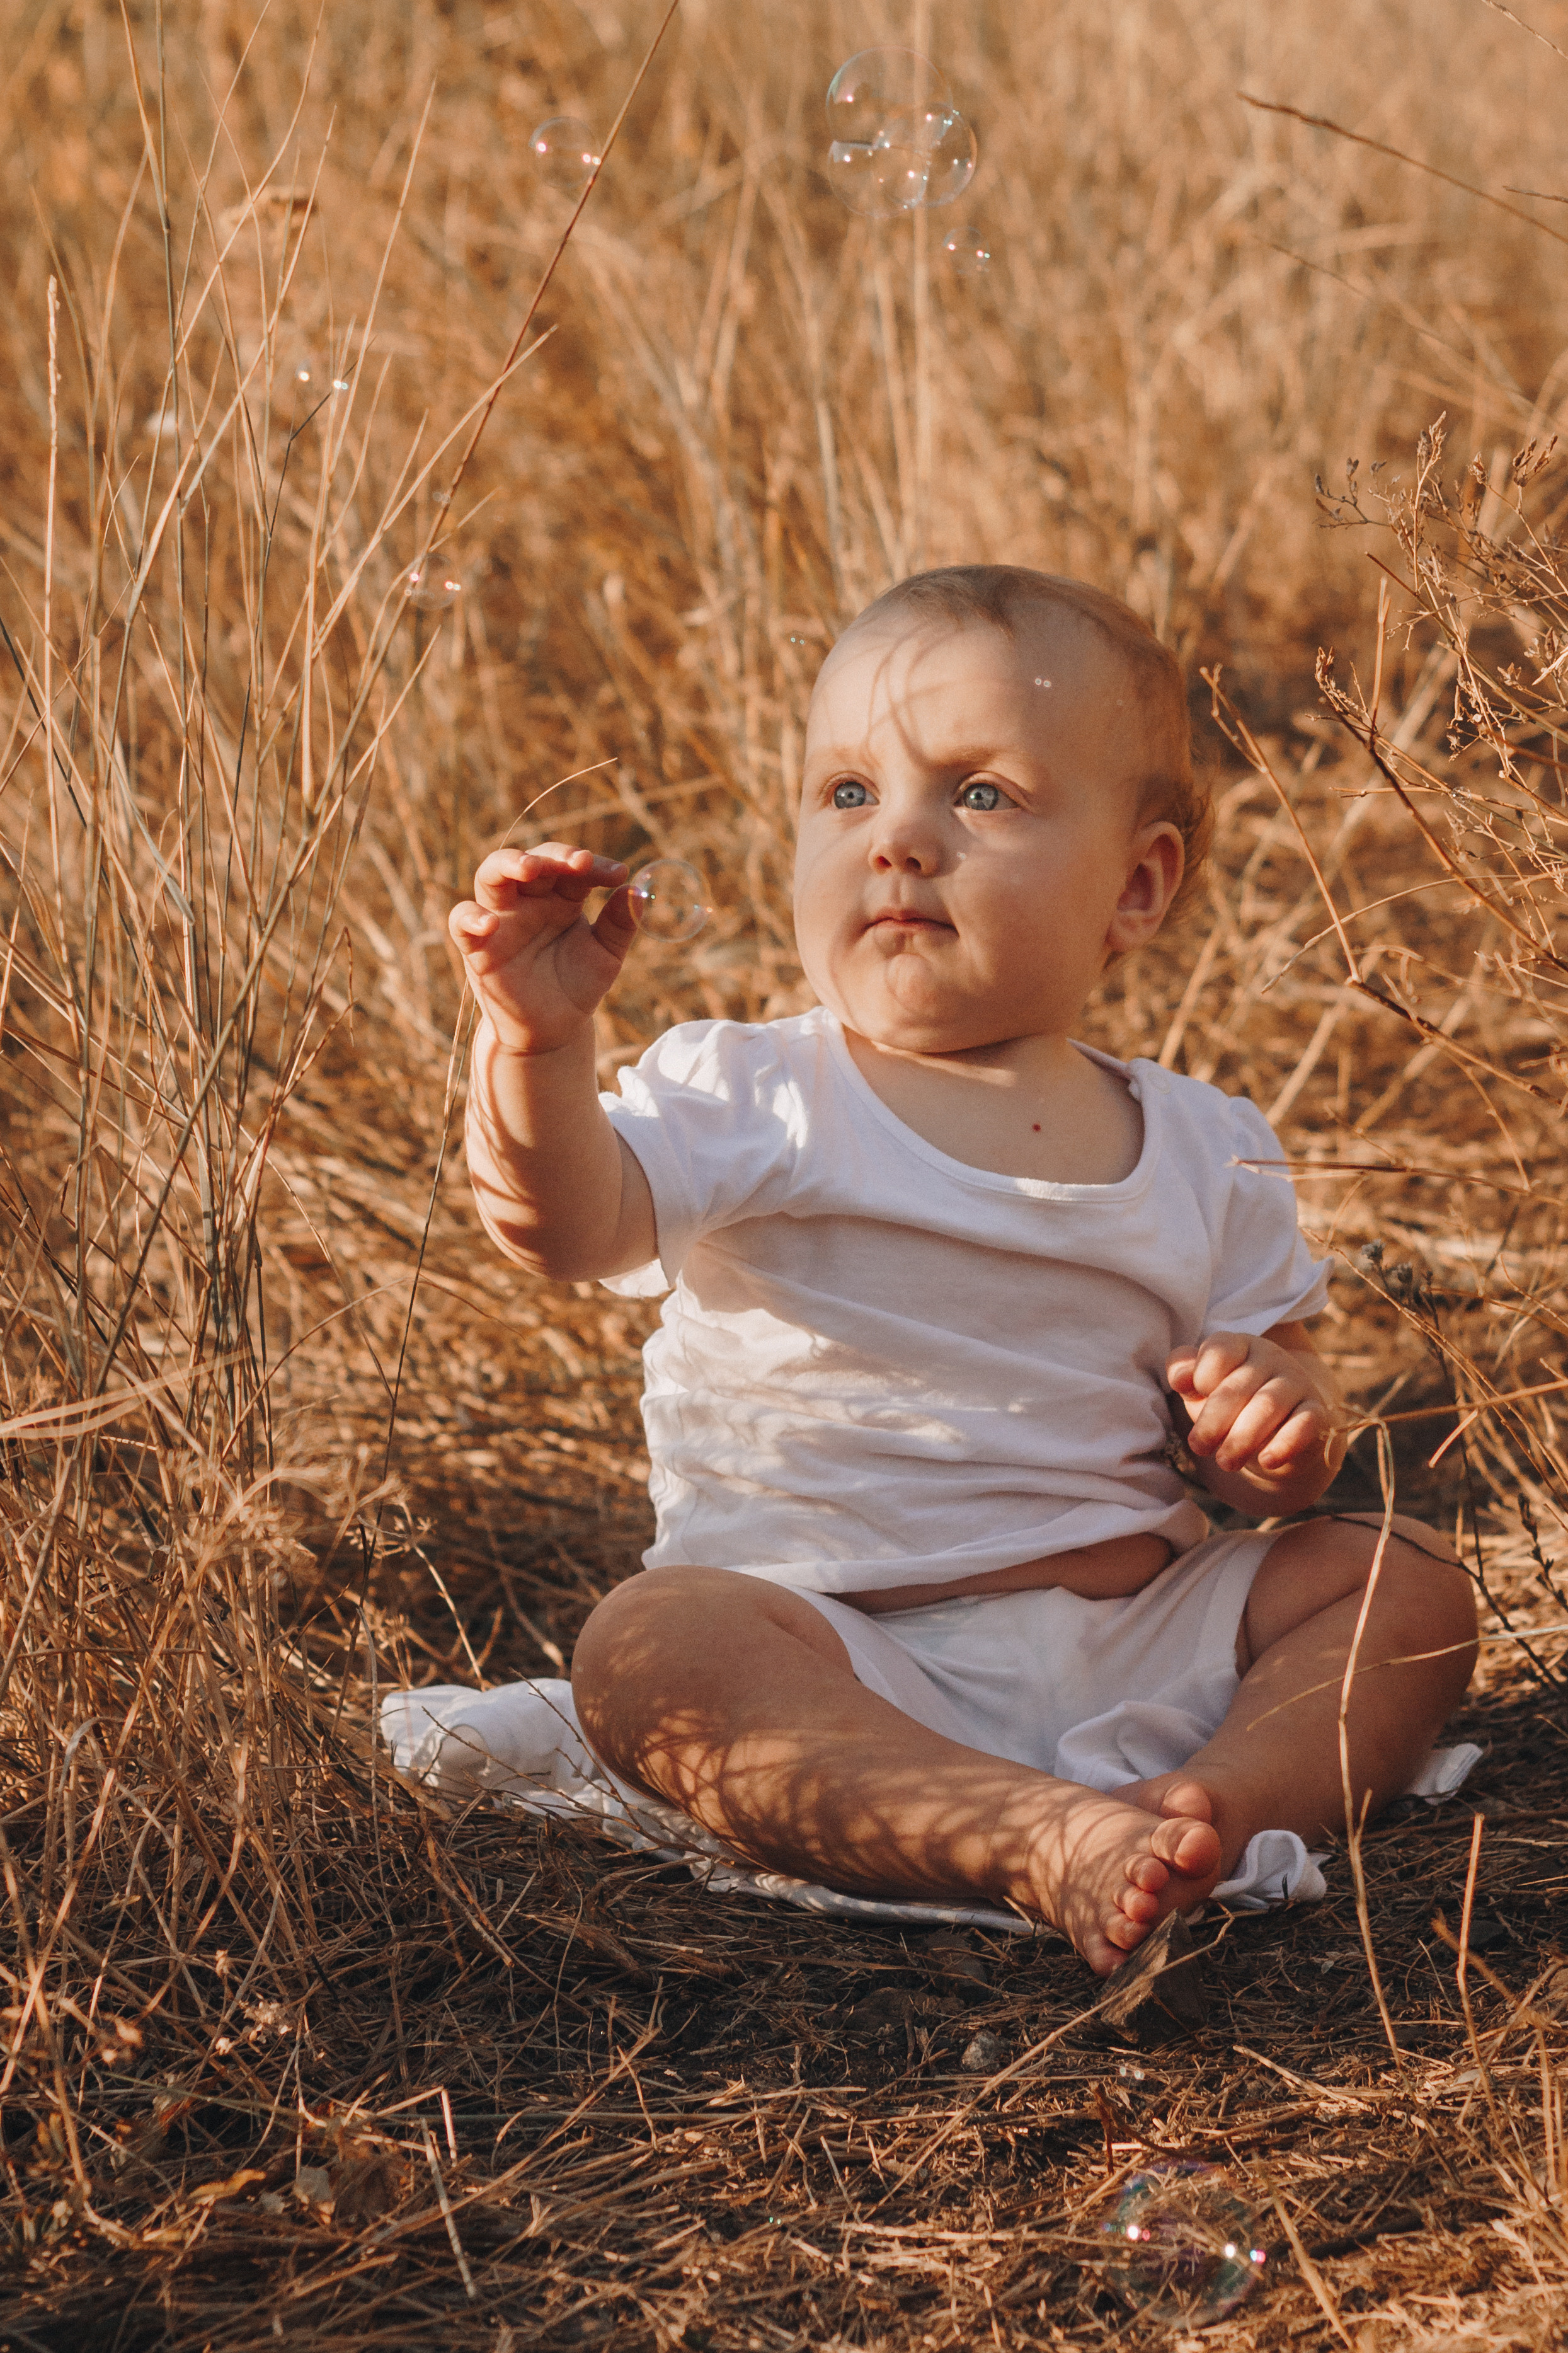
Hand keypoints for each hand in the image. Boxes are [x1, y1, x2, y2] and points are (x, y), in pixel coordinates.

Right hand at [449, 843, 634, 1055]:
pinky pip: (461, 923)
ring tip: (530, 867)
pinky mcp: (477, 947)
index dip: (595, 866)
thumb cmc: (577, 987)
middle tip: (579, 862)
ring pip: (491, 875)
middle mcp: (528, 901)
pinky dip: (470, 917)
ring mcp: (500, 920)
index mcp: (560, 897)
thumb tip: (638, 892)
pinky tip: (489, 923)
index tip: (619, 874)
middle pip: (532, 860)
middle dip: (553, 855)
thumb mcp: (606, 955)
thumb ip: (620, 924)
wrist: (553, 1031)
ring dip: (508, 864)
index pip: (572, 867)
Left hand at [1165, 1329, 1337, 1487]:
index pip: (1221, 1349)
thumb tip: (1179, 1378)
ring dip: (1243, 1436)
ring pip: (1268, 1405)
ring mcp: (1296, 1382)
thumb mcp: (1201, 1384)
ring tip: (1225, 1462)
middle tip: (1199, 1447)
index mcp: (1239, 1345)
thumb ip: (1183, 1370)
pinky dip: (1286, 1443)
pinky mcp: (1316, 1412)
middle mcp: (1270, 1358)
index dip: (1202, 1374)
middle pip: (1239, 1385)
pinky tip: (1266, 1461)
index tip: (1192, 1393)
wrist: (1276, 1428)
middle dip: (1214, 1419)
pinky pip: (1305, 1423)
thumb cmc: (1229, 1401)